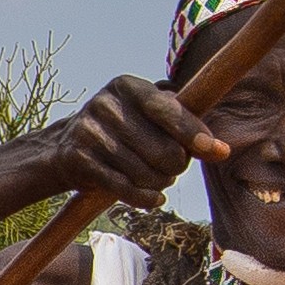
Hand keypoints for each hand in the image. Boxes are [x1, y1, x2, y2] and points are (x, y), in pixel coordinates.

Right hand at [46, 74, 215, 207]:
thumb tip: (221, 151)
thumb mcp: (148, 115)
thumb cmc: (123, 130)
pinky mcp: (79, 160)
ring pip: (145, 172)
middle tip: (173, 167)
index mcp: (127, 86)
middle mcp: (105, 104)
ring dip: (160, 183)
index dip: (193, 131)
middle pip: (162, 149)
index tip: (214, 150)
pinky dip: (145, 198)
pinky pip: (124, 188)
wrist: (63, 148)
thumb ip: (186, 127)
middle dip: (177, 165)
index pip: (167, 110)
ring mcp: (89, 132)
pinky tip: (154, 199)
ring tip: (158, 180)